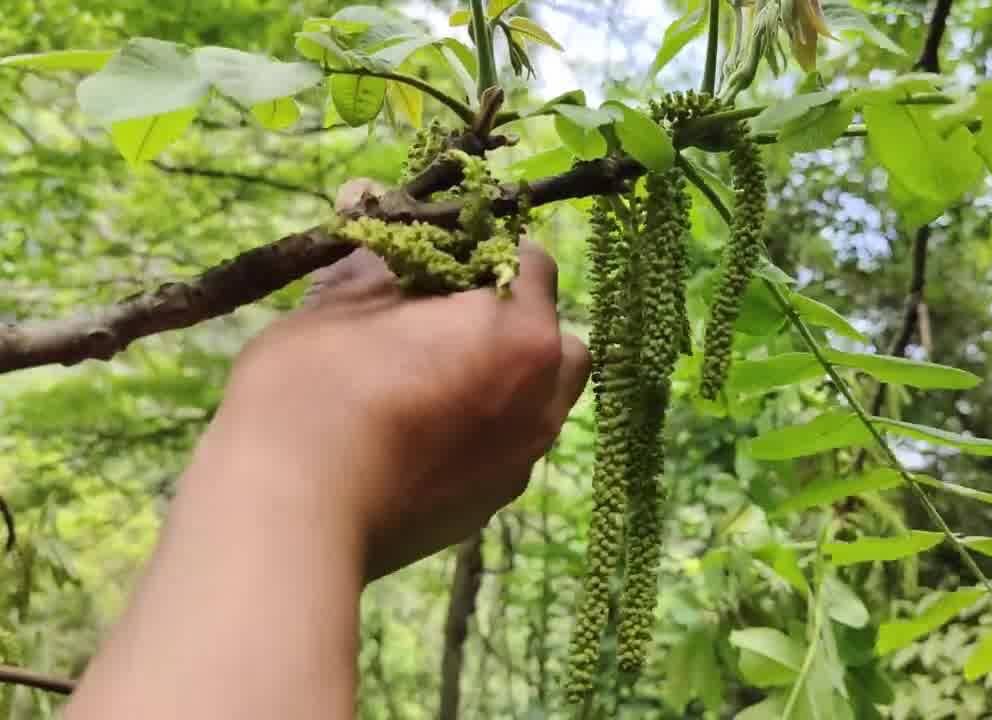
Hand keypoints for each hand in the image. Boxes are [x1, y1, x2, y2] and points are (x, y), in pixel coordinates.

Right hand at [200, 178, 590, 578]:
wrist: (294, 516)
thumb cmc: (316, 390)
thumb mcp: (338, 302)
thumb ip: (373, 251)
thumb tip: (365, 195)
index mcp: (520, 333)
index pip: (532, 264)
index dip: (488, 252)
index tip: (440, 260)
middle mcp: (543, 397)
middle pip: (556, 339)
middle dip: (516, 322)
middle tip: (447, 322)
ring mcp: (523, 459)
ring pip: (541, 399)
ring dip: (507, 378)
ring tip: (436, 376)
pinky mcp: (491, 506)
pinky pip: (507, 448)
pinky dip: (484, 430)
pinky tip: (422, 432)